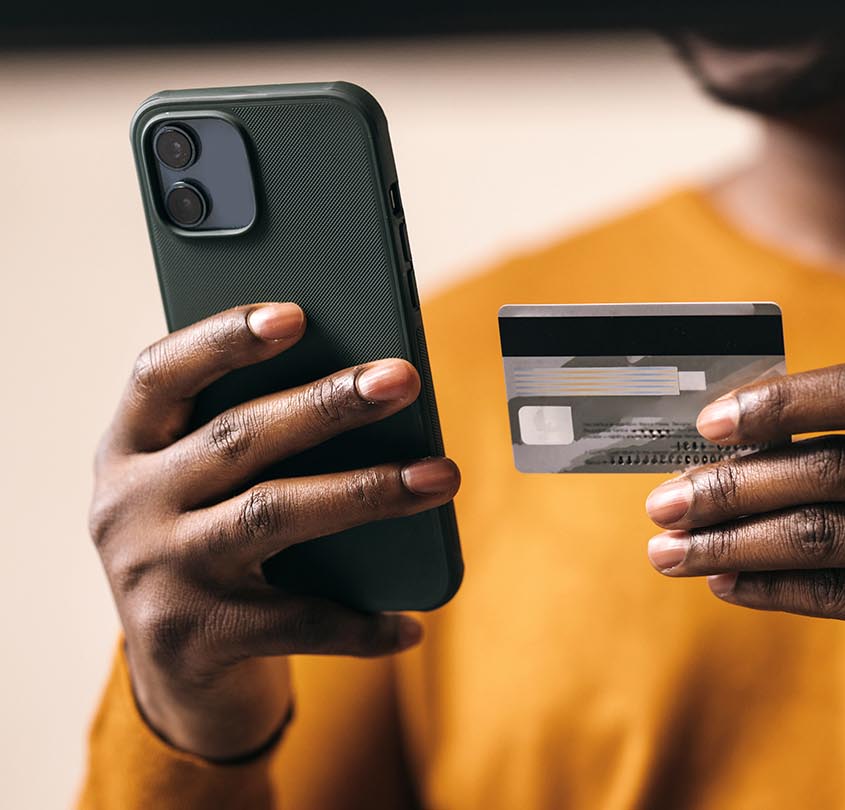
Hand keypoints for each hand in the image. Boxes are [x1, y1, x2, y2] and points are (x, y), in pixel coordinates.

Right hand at [88, 303, 460, 758]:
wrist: (177, 675)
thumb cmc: (216, 546)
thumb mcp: (211, 487)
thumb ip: (256, 437)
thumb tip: (371, 383)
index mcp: (129, 448)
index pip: (161, 374)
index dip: (223, 339)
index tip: (295, 314)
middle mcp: (127, 505)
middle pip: (239, 436)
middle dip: (328, 404)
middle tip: (403, 378)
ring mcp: (155, 574)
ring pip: (272, 514)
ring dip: (367, 491)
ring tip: (442, 477)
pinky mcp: (193, 637)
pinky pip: (297, 620)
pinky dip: (362, 623)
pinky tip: (412, 622)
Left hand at [644, 362, 844, 743]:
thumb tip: (758, 442)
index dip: (780, 401)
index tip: (712, 423)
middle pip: (829, 467)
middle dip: (730, 485)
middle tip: (663, 502)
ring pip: (821, 534)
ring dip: (730, 541)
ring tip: (669, 550)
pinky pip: (837, 592)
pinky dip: (770, 586)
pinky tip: (726, 581)